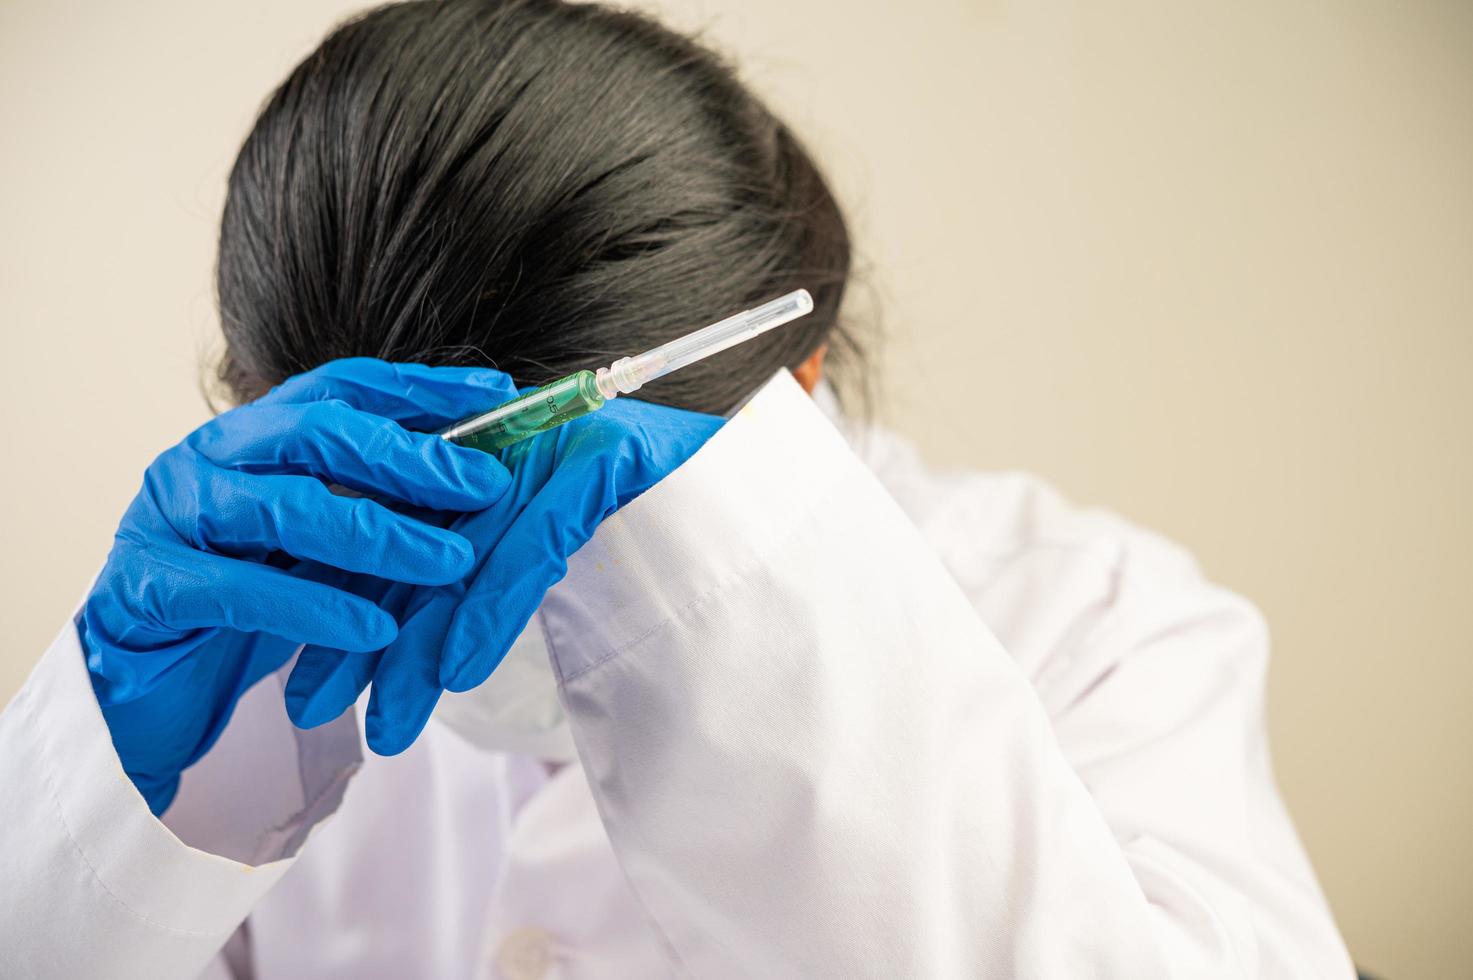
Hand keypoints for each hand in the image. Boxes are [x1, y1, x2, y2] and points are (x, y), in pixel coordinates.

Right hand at [82, 358, 517, 812]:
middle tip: (487, 485)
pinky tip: (378, 628)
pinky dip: (317, 608)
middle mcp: (206, 457)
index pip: (342, 388)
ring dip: (380, 535)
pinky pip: (241, 591)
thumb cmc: (242, 605)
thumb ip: (369, 504)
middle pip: (316, 432)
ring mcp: (169, 516)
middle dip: (411, 456)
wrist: (139, 685)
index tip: (499, 394)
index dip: (421, 388)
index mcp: (250, 436)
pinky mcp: (146, 586)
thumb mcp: (316, 546)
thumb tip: (478, 476)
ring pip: (284, 507)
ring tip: (452, 562)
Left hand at [283, 393, 722, 755]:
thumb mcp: (543, 548)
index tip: (312, 679)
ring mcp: (557, 442)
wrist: (744, 484)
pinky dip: (492, 605)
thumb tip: (415, 650)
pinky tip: (458, 669)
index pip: (400, 534)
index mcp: (487, 457)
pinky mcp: (603, 455)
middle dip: (361, 633)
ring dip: (418, 643)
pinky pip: (534, 540)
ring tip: (387, 718)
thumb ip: (482, 573)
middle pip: (417, 544)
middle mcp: (511, 442)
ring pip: (467, 550)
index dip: (349, 607)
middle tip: (315, 706)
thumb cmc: (650, 526)